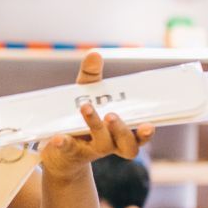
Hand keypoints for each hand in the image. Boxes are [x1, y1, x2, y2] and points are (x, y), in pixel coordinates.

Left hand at [38, 51, 153, 175]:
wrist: (59, 152)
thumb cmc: (81, 120)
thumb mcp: (86, 94)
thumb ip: (92, 76)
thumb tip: (94, 54)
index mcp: (121, 133)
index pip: (139, 137)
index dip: (145, 134)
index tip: (149, 126)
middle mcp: (110, 145)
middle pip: (125, 144)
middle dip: (121, 129)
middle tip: (112, 115)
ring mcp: (91, 151)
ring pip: (101, 144)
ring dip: (95, 125)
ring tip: (86, 108)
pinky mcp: (69, 153)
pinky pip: (69, 149)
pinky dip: (64, 142)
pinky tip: (58, 136)